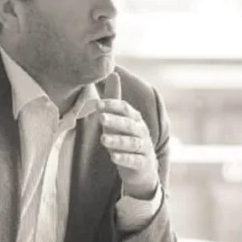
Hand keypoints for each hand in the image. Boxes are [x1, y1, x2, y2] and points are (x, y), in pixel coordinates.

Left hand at [98, 72, 158, 198]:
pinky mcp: (143, 164)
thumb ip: (114, 99)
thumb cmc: (126, 138)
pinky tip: (113, 157)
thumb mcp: (119, 119)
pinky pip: (134, 161)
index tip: (98, 104)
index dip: (112, 106)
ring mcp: (144, 148)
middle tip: (101, 118)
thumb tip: (112, 73)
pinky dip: (124, 159)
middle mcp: (141, 131)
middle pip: (129, 125)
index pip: (125, 108)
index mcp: (135, 118)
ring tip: (103, 139)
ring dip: (117, 140)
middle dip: (115, 121)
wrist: (142, 169)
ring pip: (132, 143)